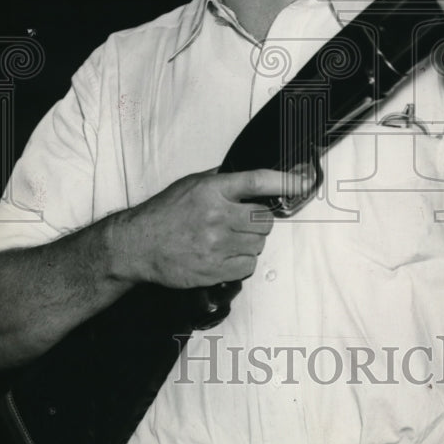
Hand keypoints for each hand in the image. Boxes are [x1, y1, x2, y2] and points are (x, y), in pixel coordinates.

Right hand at [111, 168, 311, 288]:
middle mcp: (217, 216)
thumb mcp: (191, 183)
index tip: (304, 181)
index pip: (258, 180)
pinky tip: (223, 255)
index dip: (285, 180)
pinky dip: (241, 262)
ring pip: (259, 244)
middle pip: (265, 219)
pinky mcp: (214, 269)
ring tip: (226, 239)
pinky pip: (248, 266)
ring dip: (249, 242)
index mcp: (212, 189)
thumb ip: (222, 178)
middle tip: (240, 221)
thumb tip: (253, 174)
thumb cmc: (165, 212)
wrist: (138, 245)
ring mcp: (216, 245)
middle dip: (257, 221)